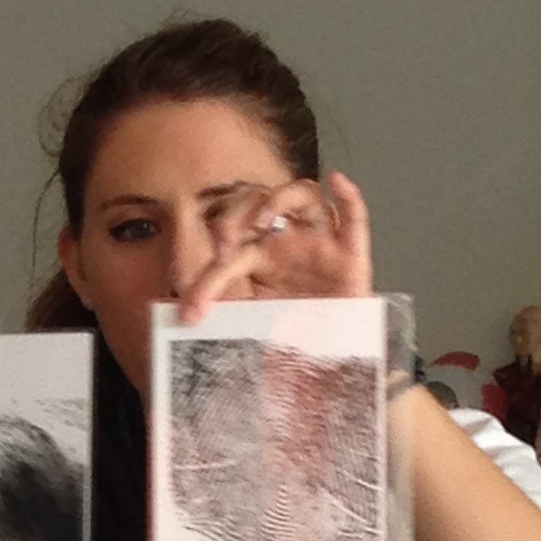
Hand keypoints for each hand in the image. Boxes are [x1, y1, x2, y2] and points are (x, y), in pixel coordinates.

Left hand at [176, 171, 373, 323]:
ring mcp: (320, 242)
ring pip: (304, 195)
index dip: (207, 276)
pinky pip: (354, 216)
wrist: (331, 358)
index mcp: (257, 255)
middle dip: (236, 215)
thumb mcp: (251, 326)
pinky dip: (349, 195)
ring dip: (280, 199)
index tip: (194, 308)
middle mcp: (287, 240)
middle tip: (224, 241)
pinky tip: (336, 181)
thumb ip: (224, 318)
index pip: (227, 250)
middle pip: (258, 201)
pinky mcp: (352, 255)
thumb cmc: (293, 335)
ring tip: (263, 220)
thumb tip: (185, 320)